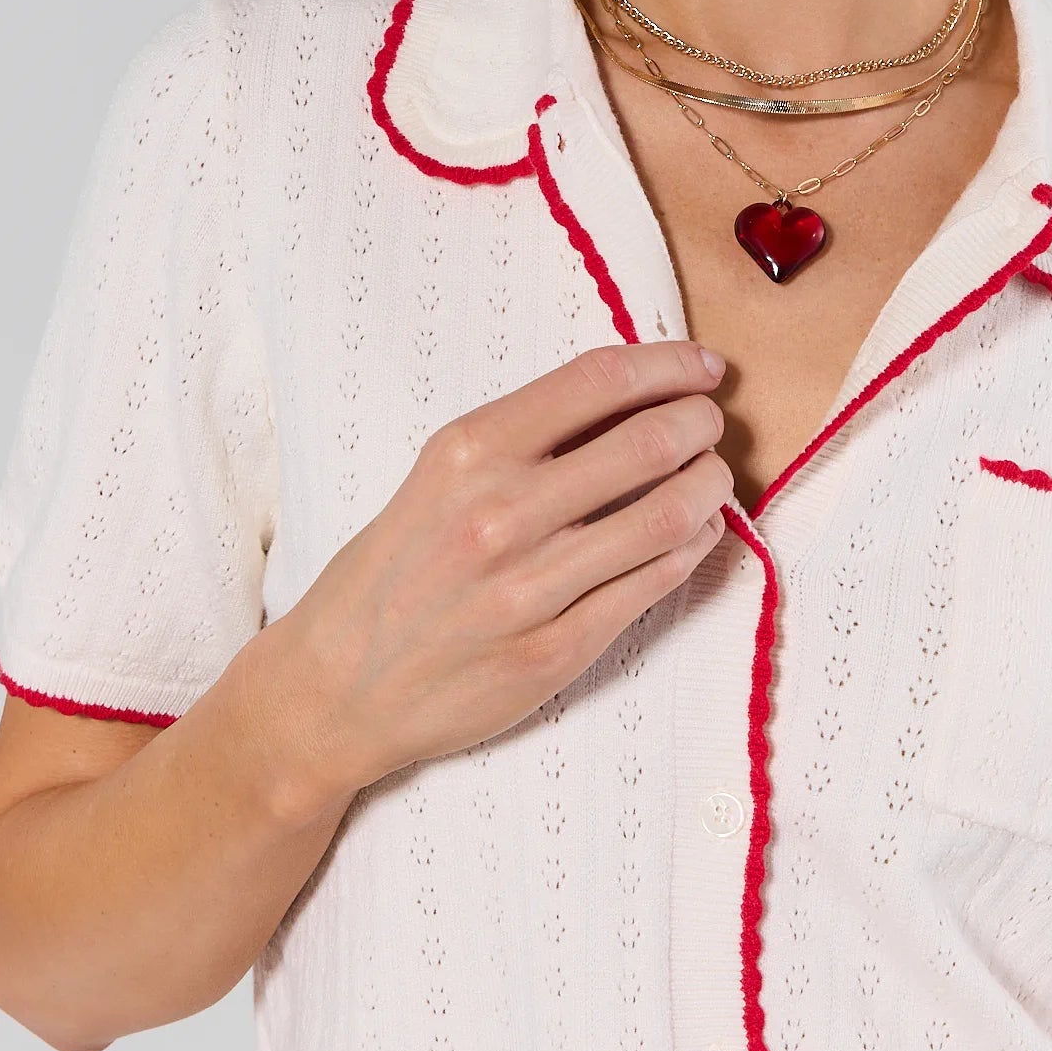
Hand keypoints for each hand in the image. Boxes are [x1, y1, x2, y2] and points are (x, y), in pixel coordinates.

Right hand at [265, 341, 732, 803]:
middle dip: (701, 423)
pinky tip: (697, 533)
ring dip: (709, 486)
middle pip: (648, 443)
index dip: (669, 365)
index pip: (599, 382)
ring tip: (712, 476)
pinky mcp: (555, 651)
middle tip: (711, 424)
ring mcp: (530, 588)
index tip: (704, 366)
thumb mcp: (441, 474)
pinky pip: (653, 584)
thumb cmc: (396, 567)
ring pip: (665, 517)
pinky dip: (693, 548)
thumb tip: (636, 393)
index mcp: (470, 451)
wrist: (339, 685)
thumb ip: (528, 436)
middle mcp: (501, 513)